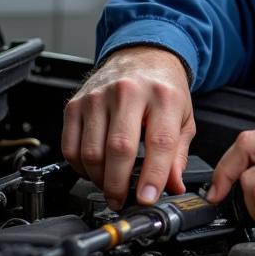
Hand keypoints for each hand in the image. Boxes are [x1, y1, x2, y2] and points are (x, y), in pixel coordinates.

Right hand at [62, 45, 194, 208]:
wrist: (143, 55)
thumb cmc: (164, 88)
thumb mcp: (184, 117)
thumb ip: (179, 154)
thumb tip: (173, 186)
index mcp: (163, 96)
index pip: (159, 142)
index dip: (153, 176)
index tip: (147, 198)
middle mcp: (128, 93)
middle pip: (119, 149)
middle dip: (119, 184)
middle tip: (123, 199)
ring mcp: (97, 97)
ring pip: (91, 152)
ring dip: (99, 179)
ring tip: (111, 186)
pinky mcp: (75, 104)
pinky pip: (71, 146)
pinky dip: (80, 167)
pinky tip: (94, 170)